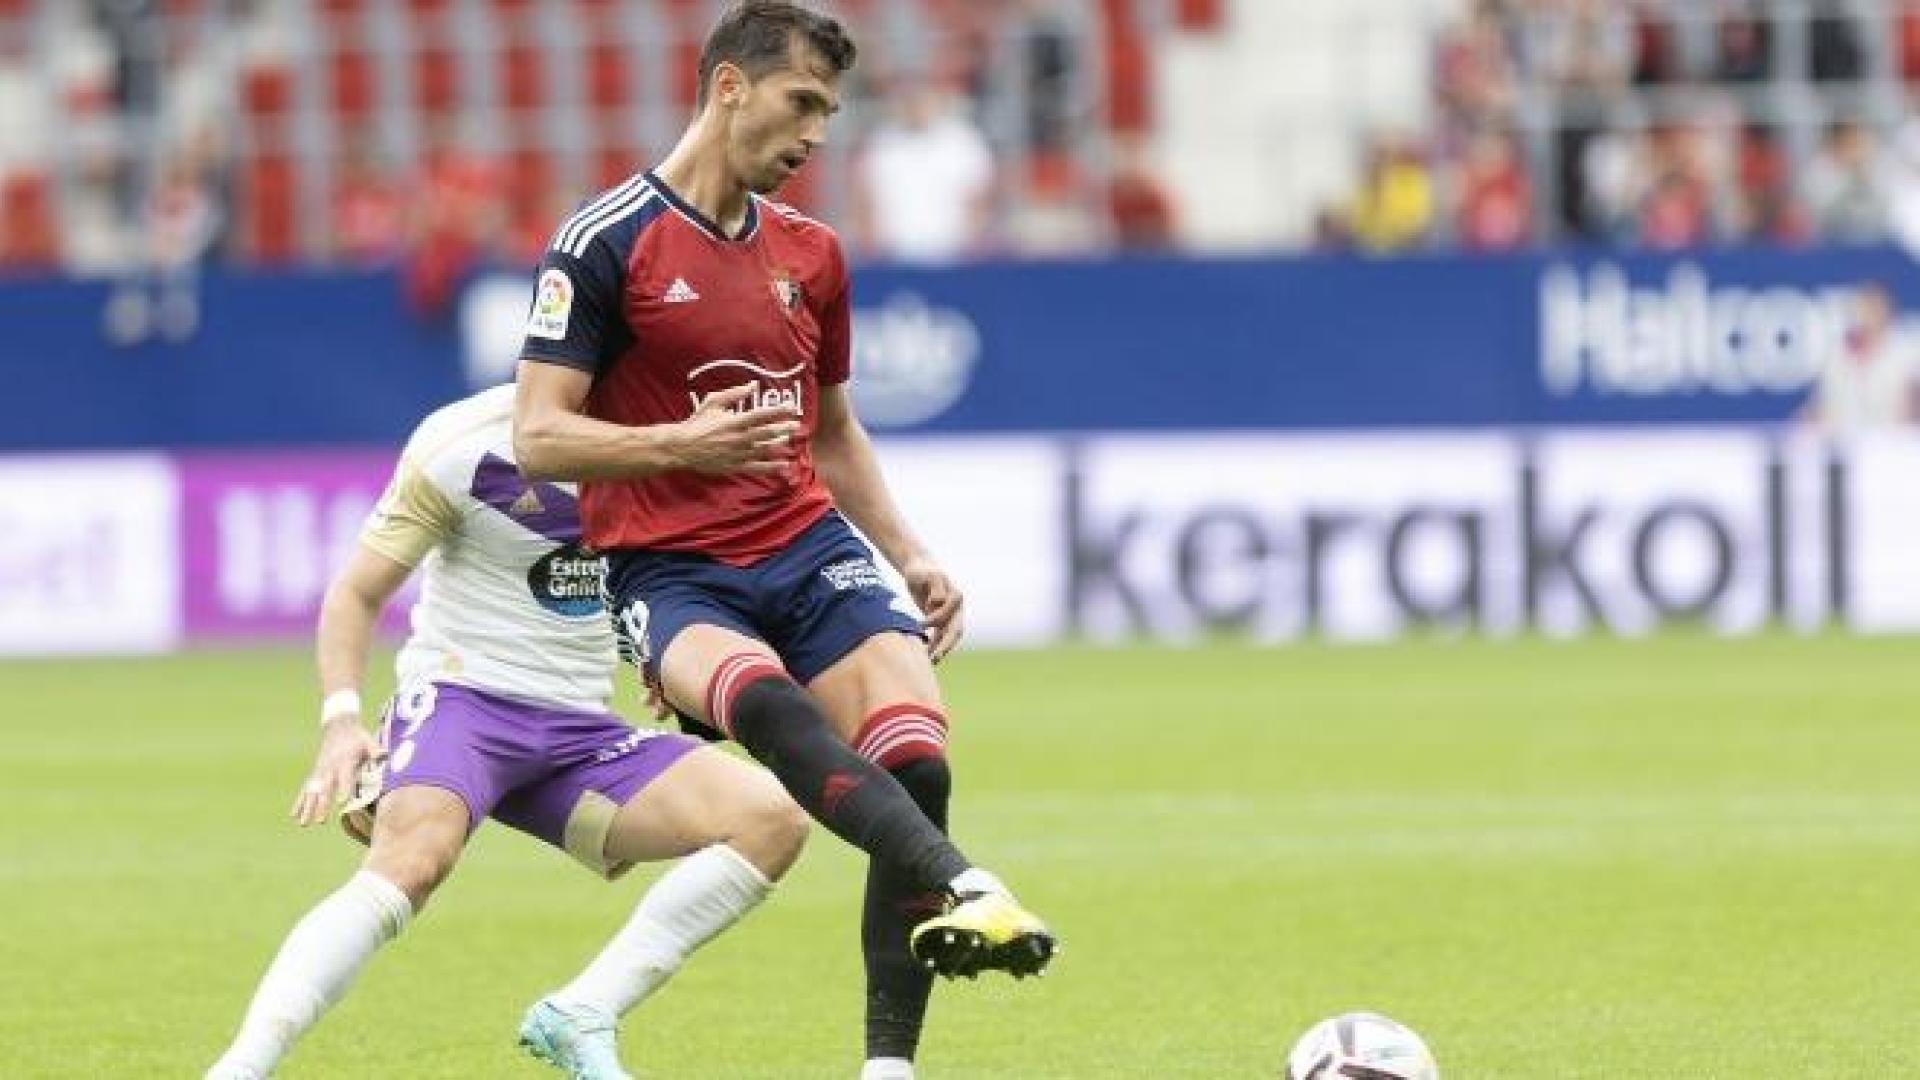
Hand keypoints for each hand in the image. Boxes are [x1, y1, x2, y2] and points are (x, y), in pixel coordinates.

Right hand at [290, 717, 381, 826]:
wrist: (339, 728)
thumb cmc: (358, 738)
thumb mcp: (368, 742)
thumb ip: (375, 751)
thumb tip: (385, 756)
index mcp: (345, 761)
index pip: (344, 777)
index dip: (343, 788)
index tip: (341, 802)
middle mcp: (330, 768)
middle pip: (325, 789)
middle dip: (322, 805)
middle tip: (321, 821)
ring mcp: (320, 772)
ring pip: (312, 792)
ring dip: (307, 808)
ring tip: (303, 824)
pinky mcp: (315, 774)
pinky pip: (306, 790)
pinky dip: (300, 802)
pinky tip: (294, 815)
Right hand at [669, 383, 799, 474]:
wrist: (682, 447)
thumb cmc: (698, 422)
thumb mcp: (713, 402)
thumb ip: (734, 394)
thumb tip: (753, 385)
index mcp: (734, 422)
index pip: (761, 415)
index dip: (778, 411)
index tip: (790, 407)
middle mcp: (738, 438)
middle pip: (767, 433)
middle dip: (784, 428)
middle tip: (796, 425)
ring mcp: (738, 454)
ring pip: (764, 450)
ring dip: (779, 445)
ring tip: (791, 440)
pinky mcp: (735, 466)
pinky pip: (757, 467)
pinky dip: (772, 467)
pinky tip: (784, 464)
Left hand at [902, 556, 964, 662]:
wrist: (919, 570)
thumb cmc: (922, 571)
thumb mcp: (928, 574)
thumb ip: (935, 586)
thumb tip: (938, 601)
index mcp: (956, 596)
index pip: (949, 612)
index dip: (936, 619)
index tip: (921, 623)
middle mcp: (956, 608)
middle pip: (955, 630)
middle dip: (946, 645)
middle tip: (935, 658)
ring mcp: (950, 616)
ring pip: (948, 638)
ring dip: (940, 650)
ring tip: (930, 664)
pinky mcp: (941, 622)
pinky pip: (940, 637)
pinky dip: (934, 647)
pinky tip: (925, 657)